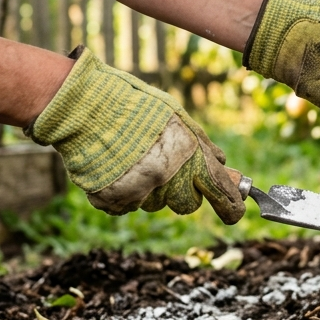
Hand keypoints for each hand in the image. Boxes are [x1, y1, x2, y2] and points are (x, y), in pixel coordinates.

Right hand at [27, 49, 245, 221]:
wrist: (85, 107)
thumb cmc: (134, 105)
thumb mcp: (176, 116)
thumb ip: (202, 144)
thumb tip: (223, 163)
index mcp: (190, 156)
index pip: (221, 193)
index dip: (231, 208)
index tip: (235, 214)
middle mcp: (168, 180)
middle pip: (188, 204)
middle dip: (183, 191)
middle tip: (166, 166)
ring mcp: (140, 193)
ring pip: (155, 203)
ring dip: (151, 188)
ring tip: (134, 157)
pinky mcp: (113, 201)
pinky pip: (128, 205)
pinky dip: (125, 192)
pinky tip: (117, 167)